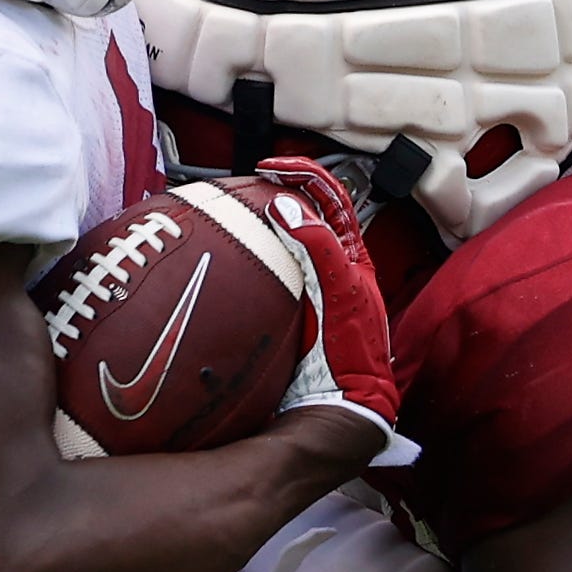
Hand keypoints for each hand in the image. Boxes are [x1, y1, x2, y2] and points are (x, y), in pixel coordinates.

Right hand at [243, 160, 402, 426]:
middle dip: (271, 193)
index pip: (329, 197)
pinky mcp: (285, 307)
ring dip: (254, 225)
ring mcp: (306, 286)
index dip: (302, 175)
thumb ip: (320, 248)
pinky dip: (242, 262)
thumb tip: (288, 205)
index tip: (268, 169)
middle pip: (300, 213)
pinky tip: (217, 264)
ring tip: (225, 216)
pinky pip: (261, 275)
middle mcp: (329, 265)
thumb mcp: (342, 293)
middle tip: (240, 188)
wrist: (344, 403)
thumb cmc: (354, 353)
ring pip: (278, 242)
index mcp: (351, 254)